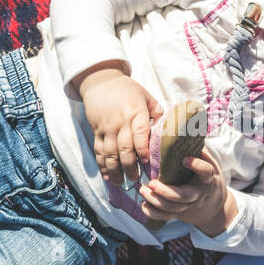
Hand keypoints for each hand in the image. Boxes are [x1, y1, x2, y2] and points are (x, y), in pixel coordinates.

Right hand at [76, 65, 162, 184]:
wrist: (100, 81)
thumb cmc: (127, 89)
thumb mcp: (145, 95)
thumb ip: (156, 111)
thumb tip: (167, 128)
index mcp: (135, 113)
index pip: (139, 134)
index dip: (143, 150)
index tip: (148, 163)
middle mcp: (120, 123)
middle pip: (124, 149)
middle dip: (130, 167)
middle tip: (136, 179)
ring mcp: (106, 128)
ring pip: (109, 153)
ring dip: (115, 170)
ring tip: (121, 183)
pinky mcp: (96, 131)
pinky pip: (99, 151)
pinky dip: (102, 165)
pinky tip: (107, 176)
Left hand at [139, 148, 236, 236]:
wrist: (214, 206)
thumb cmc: (206, 179)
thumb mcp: (210, 164)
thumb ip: (199, 151)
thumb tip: (184, 131)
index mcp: (208, 179)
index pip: (206, 172)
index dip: (197, 166)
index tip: (185, 159)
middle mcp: (198, 194)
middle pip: (183, 196)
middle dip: (166, 191)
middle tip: (151, 183)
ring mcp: (188, 206)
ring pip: (172, 208)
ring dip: (155, 200)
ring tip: (143, 190)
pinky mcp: (179, 214)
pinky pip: (165, 217)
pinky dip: (153, 213)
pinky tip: (144, 205)